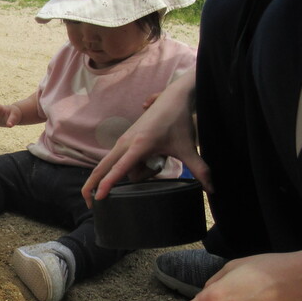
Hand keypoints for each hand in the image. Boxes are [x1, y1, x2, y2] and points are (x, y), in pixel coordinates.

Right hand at [82, 74, 209, 205]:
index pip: (118, 169)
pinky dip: (132, 165)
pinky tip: (153, 159)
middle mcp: (125, 143)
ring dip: (131, 172)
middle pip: (102, 167)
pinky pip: (122, 159)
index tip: (98, 198)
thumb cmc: (179, 121)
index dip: (106, 185)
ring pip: (117, 165)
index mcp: (139, 146)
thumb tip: (212, 190)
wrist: (174, 98)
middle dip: (92, 184)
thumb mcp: (188, 148)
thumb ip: (200, 169)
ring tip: (158, 164)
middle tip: (89, 202)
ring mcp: (123, 140)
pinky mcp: (125, 139)